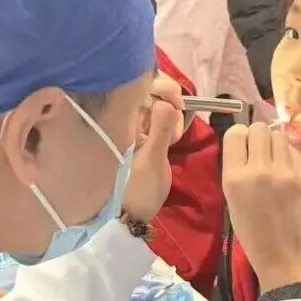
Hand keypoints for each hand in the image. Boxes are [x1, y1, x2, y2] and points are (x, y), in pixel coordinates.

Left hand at [123, 75, 183, 222]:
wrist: (129, 216)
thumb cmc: (137, 190)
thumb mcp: (152, 160)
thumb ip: (160, 129)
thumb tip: (166, 102)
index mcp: (123, 120)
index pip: (143, 84)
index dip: (165, 88)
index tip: (178, 105)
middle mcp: (126, 118)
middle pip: (152, 89)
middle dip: (170, 102)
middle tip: (176, 126)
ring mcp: (134, 126)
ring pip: (158, 104)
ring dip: (172, 116)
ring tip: (173, 139)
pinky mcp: (143, 136)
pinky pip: (158, 119)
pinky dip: (169, 125)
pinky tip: (171, 141)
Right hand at [223, 123, 300, 291]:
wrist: (288, 263)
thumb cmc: (257, 240)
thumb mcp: (234, 205)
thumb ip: (239, 174)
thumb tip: (249, 149)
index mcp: (234, 179)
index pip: (235, 134)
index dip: (241, 137)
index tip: (246, 146)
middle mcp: (259, 170)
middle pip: (259, 129)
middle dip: (261, 137)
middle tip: (264, 153)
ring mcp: (285, 173)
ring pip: (280, 137)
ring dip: (278, 145)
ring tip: (279, 164)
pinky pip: (297, 154)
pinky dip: (293, 159)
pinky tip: (292, 175)